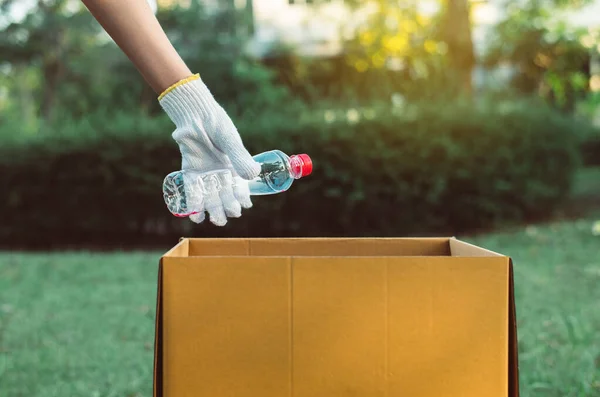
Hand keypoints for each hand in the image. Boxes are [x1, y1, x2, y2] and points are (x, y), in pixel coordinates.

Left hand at [159, 74, 259, 225]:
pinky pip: (191, 191)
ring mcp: (204, 175)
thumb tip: (253, 175)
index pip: (240, 187)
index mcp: (234, 168)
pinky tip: (194, 215)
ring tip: (213, 220)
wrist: (195, 115)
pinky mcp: (190, 173)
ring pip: (209, 197)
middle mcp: (220, 174)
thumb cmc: (216, 124)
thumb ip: (240, 157)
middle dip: (227, 208)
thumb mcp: (230, 141)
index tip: (245, 205)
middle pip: (224, 197)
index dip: (242, 198)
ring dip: (211, 210)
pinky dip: (193, 203)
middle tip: (229, 216)